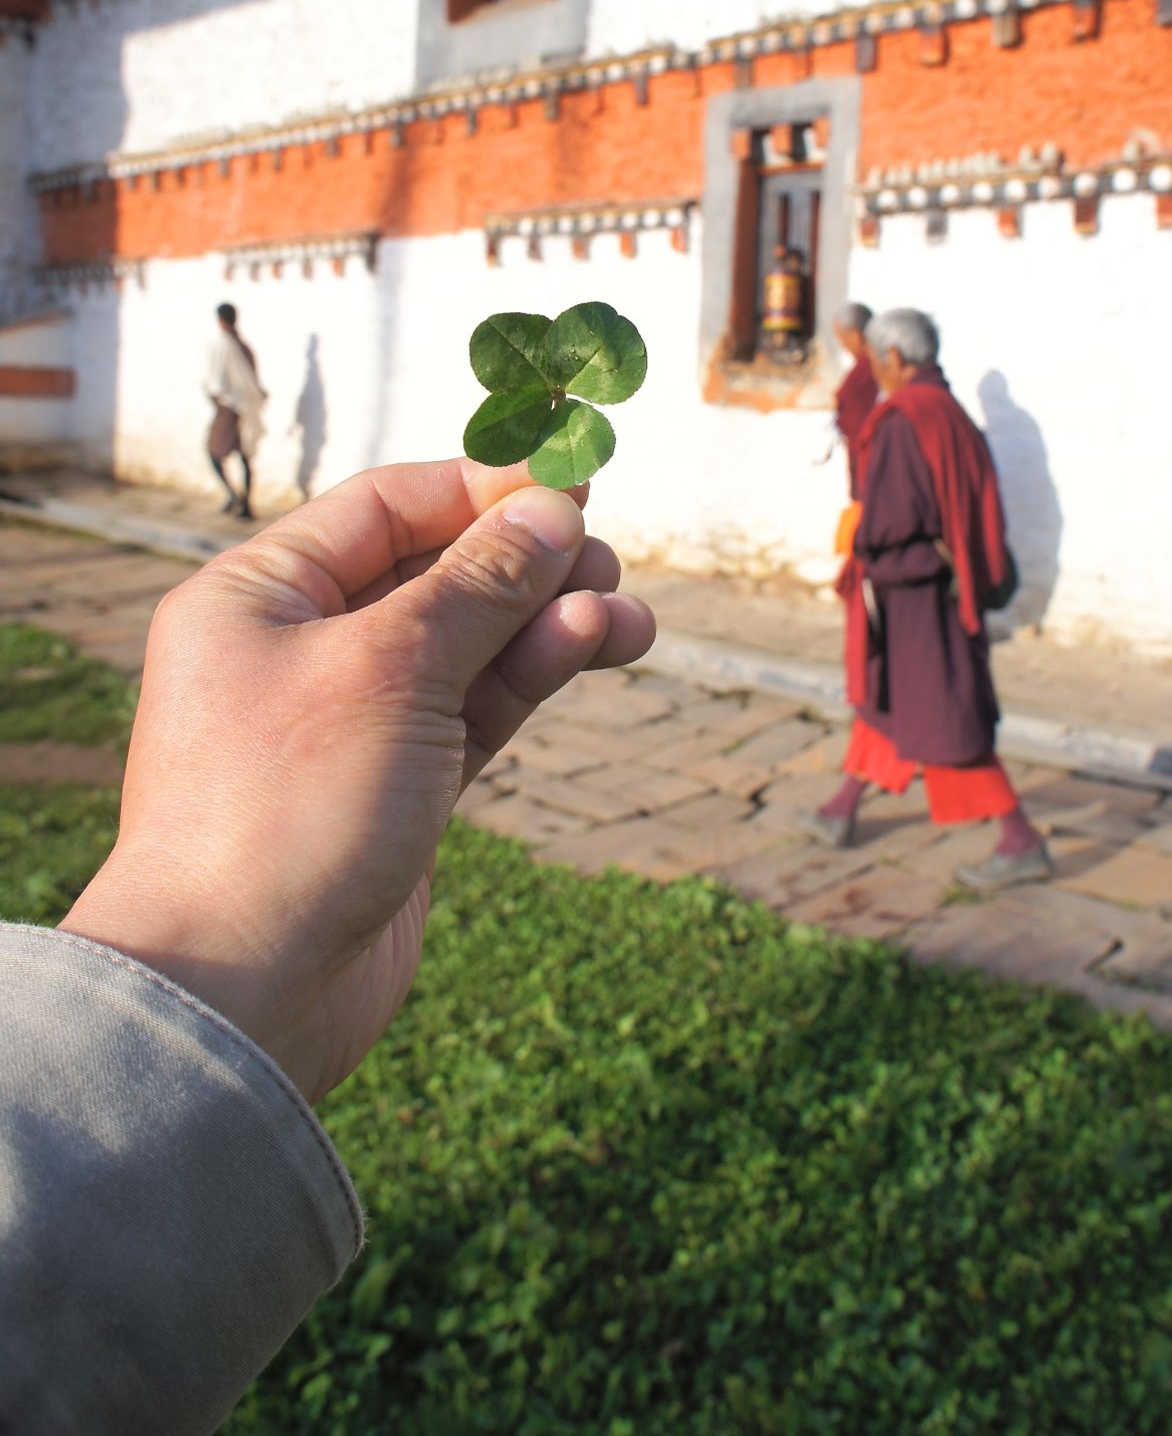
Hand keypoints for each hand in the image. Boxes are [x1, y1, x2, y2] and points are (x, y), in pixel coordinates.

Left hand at [60, 459, 654, 1101]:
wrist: (241, 993)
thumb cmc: (286, 809)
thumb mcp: (390, 669)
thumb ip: (477, 584)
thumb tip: (550, 509)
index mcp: (257, 596)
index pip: (381, 507)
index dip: (478, 489)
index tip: (568, 480)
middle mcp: (300, 648)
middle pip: (431, 572)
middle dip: (523, 559)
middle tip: (604, 554)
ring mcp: (353, 722)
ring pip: (465, 644)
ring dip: (546, 621)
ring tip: (628, 615)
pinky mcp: (398, 786)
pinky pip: (473, 708)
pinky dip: (530, 676)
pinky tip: (592, 645)